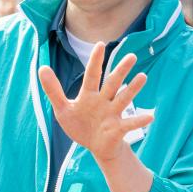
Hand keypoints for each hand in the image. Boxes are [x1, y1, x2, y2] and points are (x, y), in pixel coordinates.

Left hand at [38, 42, 153, 162]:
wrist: (95, 147)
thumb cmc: (80, 125)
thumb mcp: (62, 109)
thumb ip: (53, 90)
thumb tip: (42, 67)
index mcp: (89, 95)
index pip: (92, 75)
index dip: (95, 61)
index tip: (100, 44)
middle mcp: (103, 101)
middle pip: (112, 83)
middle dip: (121, 71)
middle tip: (131, 56)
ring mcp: (112, 114)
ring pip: (123, 99)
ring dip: (132, 89)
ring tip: (143, 77)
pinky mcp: (118, 129)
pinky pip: (129, 124)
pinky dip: (139, 120)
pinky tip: (150, 117)